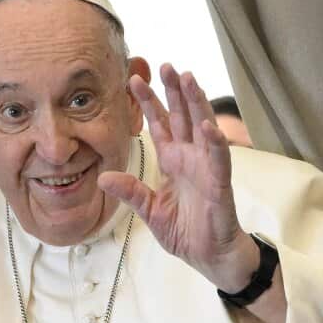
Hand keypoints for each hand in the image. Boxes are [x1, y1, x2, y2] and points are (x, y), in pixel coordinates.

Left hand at [98, 64, 257, 291]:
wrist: (209, 258)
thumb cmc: (186, 232)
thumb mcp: (150, 211)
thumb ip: (131, 192)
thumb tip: (102, 177)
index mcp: (173, 161)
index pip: (160, 124)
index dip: (149, 102)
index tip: (133, 80)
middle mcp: (191, 158)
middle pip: (182, 116)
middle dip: (173, 90)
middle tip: (164, 65)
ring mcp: (207, 168)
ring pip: (203, 127)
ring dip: (196, 103)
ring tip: (187, 79)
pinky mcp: (220, 184)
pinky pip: (218, 159)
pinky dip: (214, 142)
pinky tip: (208, 125)